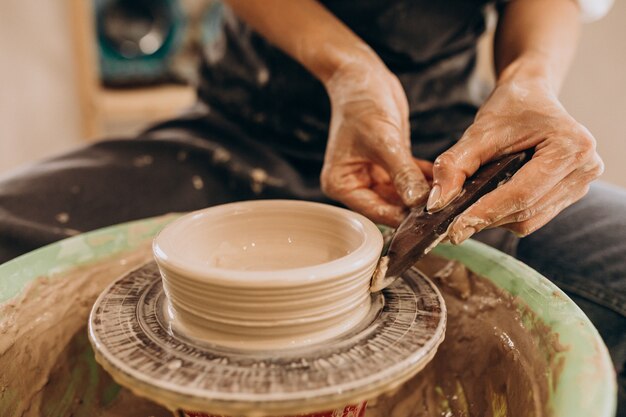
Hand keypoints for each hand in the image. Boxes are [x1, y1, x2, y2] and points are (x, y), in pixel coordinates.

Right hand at [321, 62, 431, 226]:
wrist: (361, 76)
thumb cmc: (361, 104)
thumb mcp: (383, 141)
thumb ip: (402, 174)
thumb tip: (419, 202)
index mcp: (341, 184)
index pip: (375, 211)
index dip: (402, 216)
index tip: (430, 218)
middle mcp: (355, 184)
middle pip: (389, 207)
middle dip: (415, 206)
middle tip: (445, 207)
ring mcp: (372, 175)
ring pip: (402, 195)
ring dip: (423, 194)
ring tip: (449, 195)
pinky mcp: (388, 165)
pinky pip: (409, 180)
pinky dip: (424, 179)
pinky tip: (445, 179)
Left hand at [427, 76, 603, 243]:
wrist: (532, 96)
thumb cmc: (509, 108)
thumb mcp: (478, 132)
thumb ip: (454, 166)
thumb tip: (436, 204)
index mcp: (570, 147)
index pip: (521, 194)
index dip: (485, 213)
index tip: (453, 230)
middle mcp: (584, 168)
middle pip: (525, 211)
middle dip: (485, 218)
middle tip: (451, 225)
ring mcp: (581, 184)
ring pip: (528, 220)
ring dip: (495, 219)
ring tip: (468, 211)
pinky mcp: (571, 194)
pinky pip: (533, 217)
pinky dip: (506, 215)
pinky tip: (489, 204)